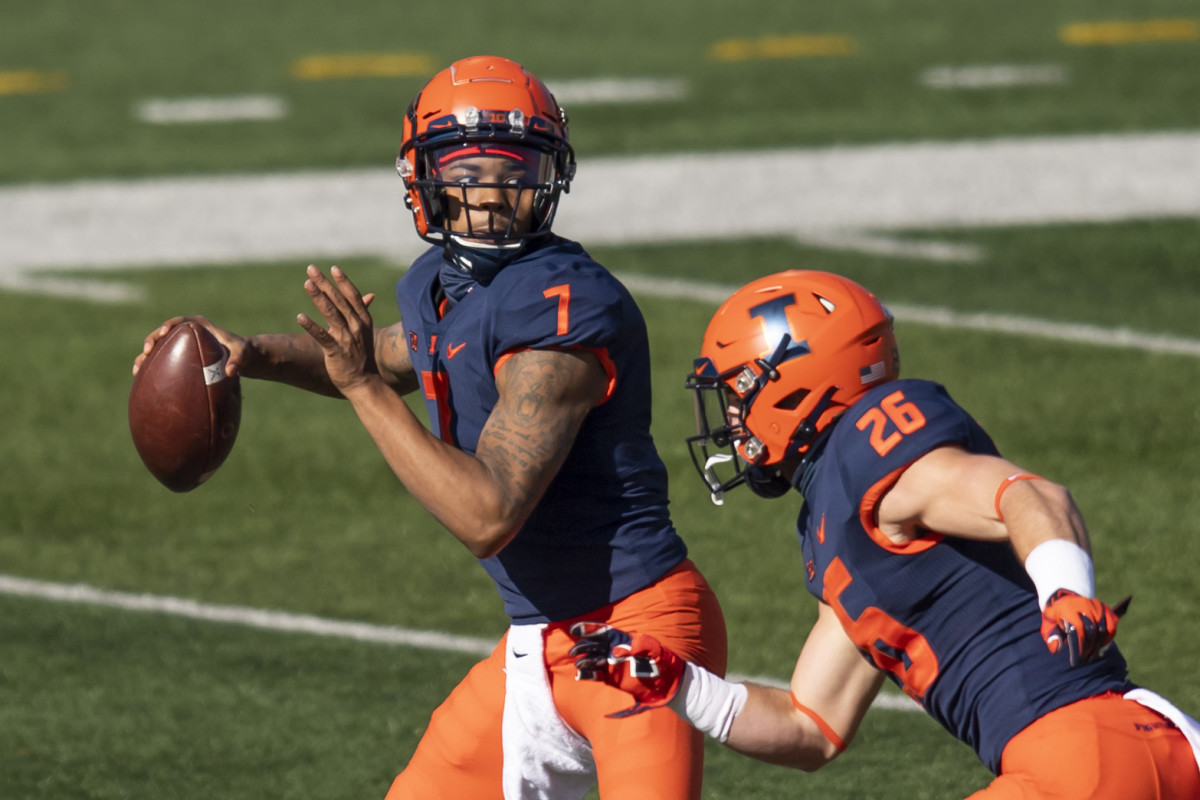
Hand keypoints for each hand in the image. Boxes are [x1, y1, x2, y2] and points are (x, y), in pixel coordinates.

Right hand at [133, 315, 246, 377]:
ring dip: (145, 356)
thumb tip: (231, 372)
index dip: (170, 325)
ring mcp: (179, 345)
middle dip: (152, 340)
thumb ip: (238, 360)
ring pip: (158, 348)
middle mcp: (186, 333)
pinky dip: (150, 367)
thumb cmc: (241, 352)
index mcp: (199, 325)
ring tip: (137, 368)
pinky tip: (140, 379)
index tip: (164, 332)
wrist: (239, 357)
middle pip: (163, 333)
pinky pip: (160, 360)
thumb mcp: (243, 354)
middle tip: (147, 350)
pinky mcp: (177, 356)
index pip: (181, 322)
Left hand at [297, 265, 377, 392]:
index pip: (353, 296)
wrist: (364, 383)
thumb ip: (361, 313)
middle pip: (339, 300)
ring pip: (331, 314)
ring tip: (307, 284)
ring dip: (318, 297)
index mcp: (363, 321)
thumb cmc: (362, 358)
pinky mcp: (336, 352)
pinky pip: (322, 336)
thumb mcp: (365, 332)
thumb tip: (369, 295)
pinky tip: (300, 316)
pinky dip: (311, 326)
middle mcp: (356, 327)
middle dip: (325, 283)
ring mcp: (347, 339)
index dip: (343, 281)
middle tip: (311, 269)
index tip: (332, 268)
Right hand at [568, 623, 684, 717]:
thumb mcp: (653, 647)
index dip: (588, 629)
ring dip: (584, 661)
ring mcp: (612, 664)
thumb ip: (640, 645)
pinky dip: (587, 674)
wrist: (666, 680)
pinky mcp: (612, 678)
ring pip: (592, 660)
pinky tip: (580, 674)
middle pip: (593, 645)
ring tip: (579, 664)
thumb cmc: (661, 659)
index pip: (601, 631)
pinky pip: (596, 675)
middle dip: (582, 646)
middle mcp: (613, 650)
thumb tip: (618, 652)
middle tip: (574, 651)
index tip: (576, 629)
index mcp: (621, 639)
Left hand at [1040, 589, 1129, 666]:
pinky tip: (1102, 648)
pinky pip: (1112, 625)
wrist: (1066, 600)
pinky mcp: (1105, 608)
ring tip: (1093, 656)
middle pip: (1093, 628)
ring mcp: (1096, 605)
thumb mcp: (1048, 623)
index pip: (1079, 627)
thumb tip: (1056, 648)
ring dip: (1100, 644)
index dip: (1080, 644)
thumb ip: (1051, 635)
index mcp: (1068, 607)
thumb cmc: (1057, 615)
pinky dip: (1109, 638)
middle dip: (1090, 646)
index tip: (1077, 658)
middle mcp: (1084, 604)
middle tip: (1086, 660)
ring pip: (1104, 628)